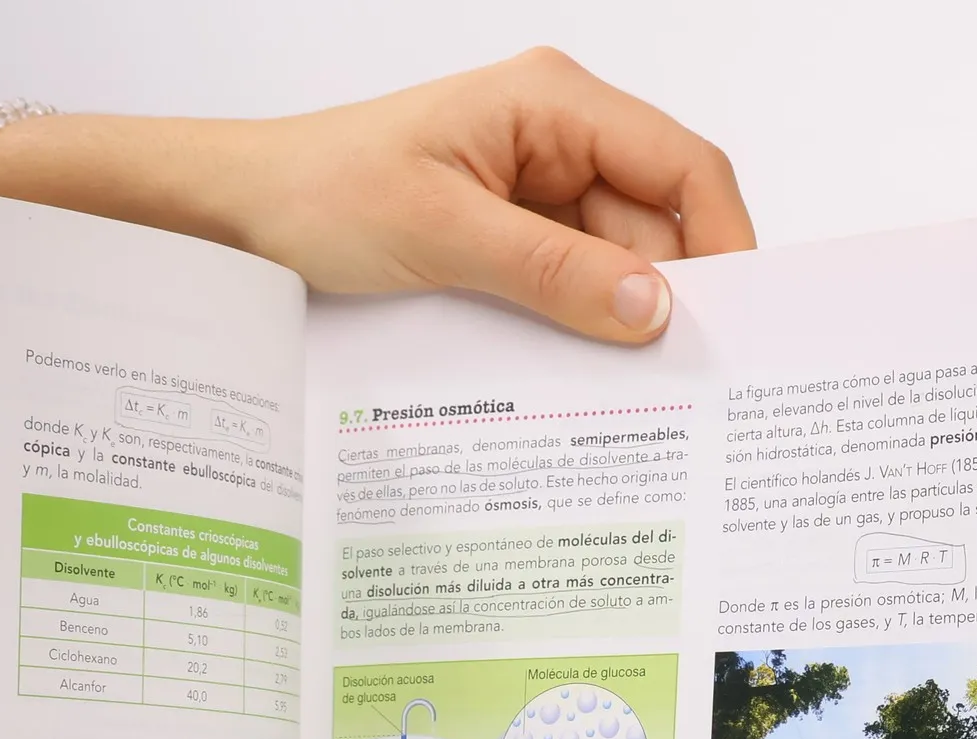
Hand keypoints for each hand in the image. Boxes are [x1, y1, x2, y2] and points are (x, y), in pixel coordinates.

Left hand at [0, 50, 752, 342]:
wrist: (234, 216)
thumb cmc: (319, 195)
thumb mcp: (444, 237)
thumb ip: (554, 274)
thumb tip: (654, 308)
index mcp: (554, 104)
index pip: (682, 167)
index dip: (725, 243)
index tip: (742, 322)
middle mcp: (554, 141)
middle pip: (654, 226)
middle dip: (669, 300)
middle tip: (689, 387)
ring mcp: (529, 195)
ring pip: (610, 268)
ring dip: (614, 326)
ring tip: (625, 396)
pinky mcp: (501, 243)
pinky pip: (562, 290)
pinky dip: (572, 332)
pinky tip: (573, 379)